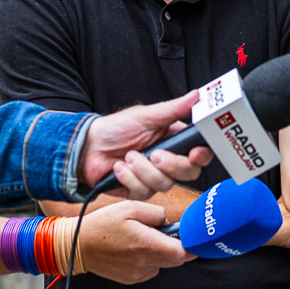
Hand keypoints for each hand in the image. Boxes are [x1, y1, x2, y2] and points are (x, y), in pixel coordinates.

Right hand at [74, 200, 195, 282]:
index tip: (190, 236)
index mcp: (146, 244)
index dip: (190, 245)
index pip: (182, 253)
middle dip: (177, 247)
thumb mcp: (130, 207)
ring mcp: (138, 273)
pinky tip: (133, 249)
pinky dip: (149, 260)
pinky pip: (150, 269)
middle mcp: (144, 263)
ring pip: (163, 265)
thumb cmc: (103, 224)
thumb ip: (155, 213)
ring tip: (143, 239)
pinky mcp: (131, 279)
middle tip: (166, 233)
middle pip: (176, 260)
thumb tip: (168, 221)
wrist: (77, 246)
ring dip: (162, 253)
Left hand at [79, 91, 213, 190]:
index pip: (199, 154)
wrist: (88, 147)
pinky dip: (129, 178)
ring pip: (164, 184)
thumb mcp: (146, 116)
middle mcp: (167, 162)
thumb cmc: (115, 129)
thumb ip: (174, 109)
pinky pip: (143, 191)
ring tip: (129, 156)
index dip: (201, 156)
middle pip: (188, 173)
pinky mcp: (139, 191)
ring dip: (143, 169)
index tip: (194, 154)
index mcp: (174, 141)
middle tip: (155, 154)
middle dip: (171, 165)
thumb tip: (196, 96)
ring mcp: (154, 178)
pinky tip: (118, 168)